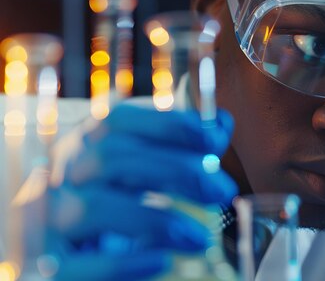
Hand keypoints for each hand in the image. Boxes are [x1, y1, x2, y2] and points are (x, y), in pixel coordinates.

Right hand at [46, 104, 237, 280]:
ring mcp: (43, 220)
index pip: (118, 119)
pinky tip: (161, 261)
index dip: (168, 124)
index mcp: (83, 145)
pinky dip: (120, 264)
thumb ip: (178, 147)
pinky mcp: (40, 268)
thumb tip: (220, 122)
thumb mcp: (140, 171)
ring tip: (199, 237)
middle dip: (175, 169)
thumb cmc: (112, 206)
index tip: (215, 139)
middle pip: (112, 157)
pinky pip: (72, 265)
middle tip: (222, 190)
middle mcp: (59, 175)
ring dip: (156, 219)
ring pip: (93, 208)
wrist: (64, 255)